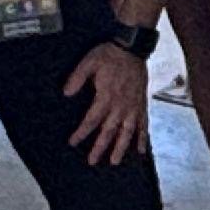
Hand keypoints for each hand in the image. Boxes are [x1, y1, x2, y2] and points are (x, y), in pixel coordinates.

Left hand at [60, 42, 152, 164]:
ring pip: (127, 132)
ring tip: (115, 161)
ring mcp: (132, 106)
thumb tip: (66, 93)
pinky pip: (143, 124)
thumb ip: (77, 77)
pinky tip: (142, 150)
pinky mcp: (141, 104)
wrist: (132, 48)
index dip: (82, 133)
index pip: (91, 120)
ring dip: (121, 148)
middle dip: (100, 147)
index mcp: (106, 96)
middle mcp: (120, 105)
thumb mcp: (89, 62)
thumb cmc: (110, 54)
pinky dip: (143, 138)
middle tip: (92, 161)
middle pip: (109, 131)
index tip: (73, 142)